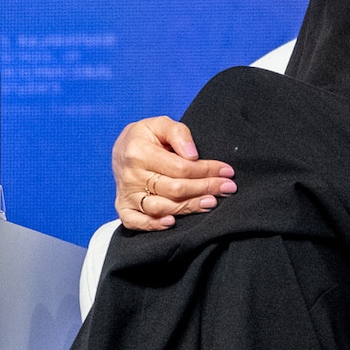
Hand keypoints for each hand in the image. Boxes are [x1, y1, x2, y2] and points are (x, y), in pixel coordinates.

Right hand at [112, 115, 236, 230]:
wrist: (121, 149)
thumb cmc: (146, 136)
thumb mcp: (160, 124)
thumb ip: (178, 133)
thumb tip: (193, 155)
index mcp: (139, 152)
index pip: (180, 167)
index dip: (206, 170)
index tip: (226, 171)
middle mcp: (131, 176)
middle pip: (174, 189)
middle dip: (205, 188)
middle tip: (228, 188)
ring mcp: (126, 194)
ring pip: (161, 207)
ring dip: (189, 207)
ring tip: (211, 202)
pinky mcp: (123, 207)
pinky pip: (136, 222)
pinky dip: (153, 225)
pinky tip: (172, 222)